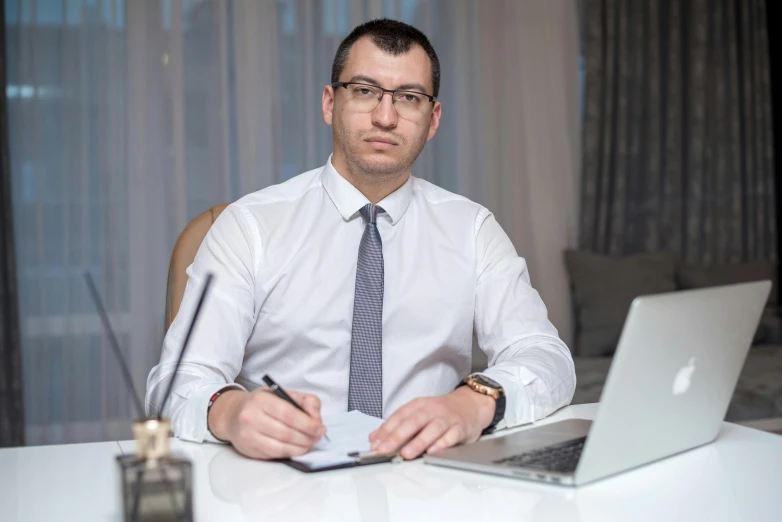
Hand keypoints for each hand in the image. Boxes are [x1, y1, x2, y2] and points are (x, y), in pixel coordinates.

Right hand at [207, 388, 326, 459]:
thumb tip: (317, 419)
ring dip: (300, 448)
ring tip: (309, 443)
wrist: (232, 414)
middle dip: (307, 437)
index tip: (320, 428)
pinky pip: (274, 455)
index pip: (289, 414)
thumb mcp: (282, 394)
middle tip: (317, 437)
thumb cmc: (261, 404)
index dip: (308, 424)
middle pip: (286, 433)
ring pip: (281, 447)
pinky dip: (289, 453)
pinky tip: (296, 448)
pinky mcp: (248, 450)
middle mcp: (251, 417)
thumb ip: (305, 401)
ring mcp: (248, 436)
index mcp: (261, 399)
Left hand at [368, 387, 494, 459]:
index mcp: (418, 405)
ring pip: (432, 429)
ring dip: (418, 442)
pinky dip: (441, 444)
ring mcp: (447, 418)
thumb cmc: (441, 412)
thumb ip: (396, 425)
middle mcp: (432, 409)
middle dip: (397, 436)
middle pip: (413, 421)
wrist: (470, 404)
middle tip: (385, 449)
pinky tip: (432, 452)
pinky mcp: (460, 428)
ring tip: (406, 454)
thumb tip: (374, 438)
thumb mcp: (417, 413)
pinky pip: (451, 436)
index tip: (375, 444)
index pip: (399, 416)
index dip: (385, 430)